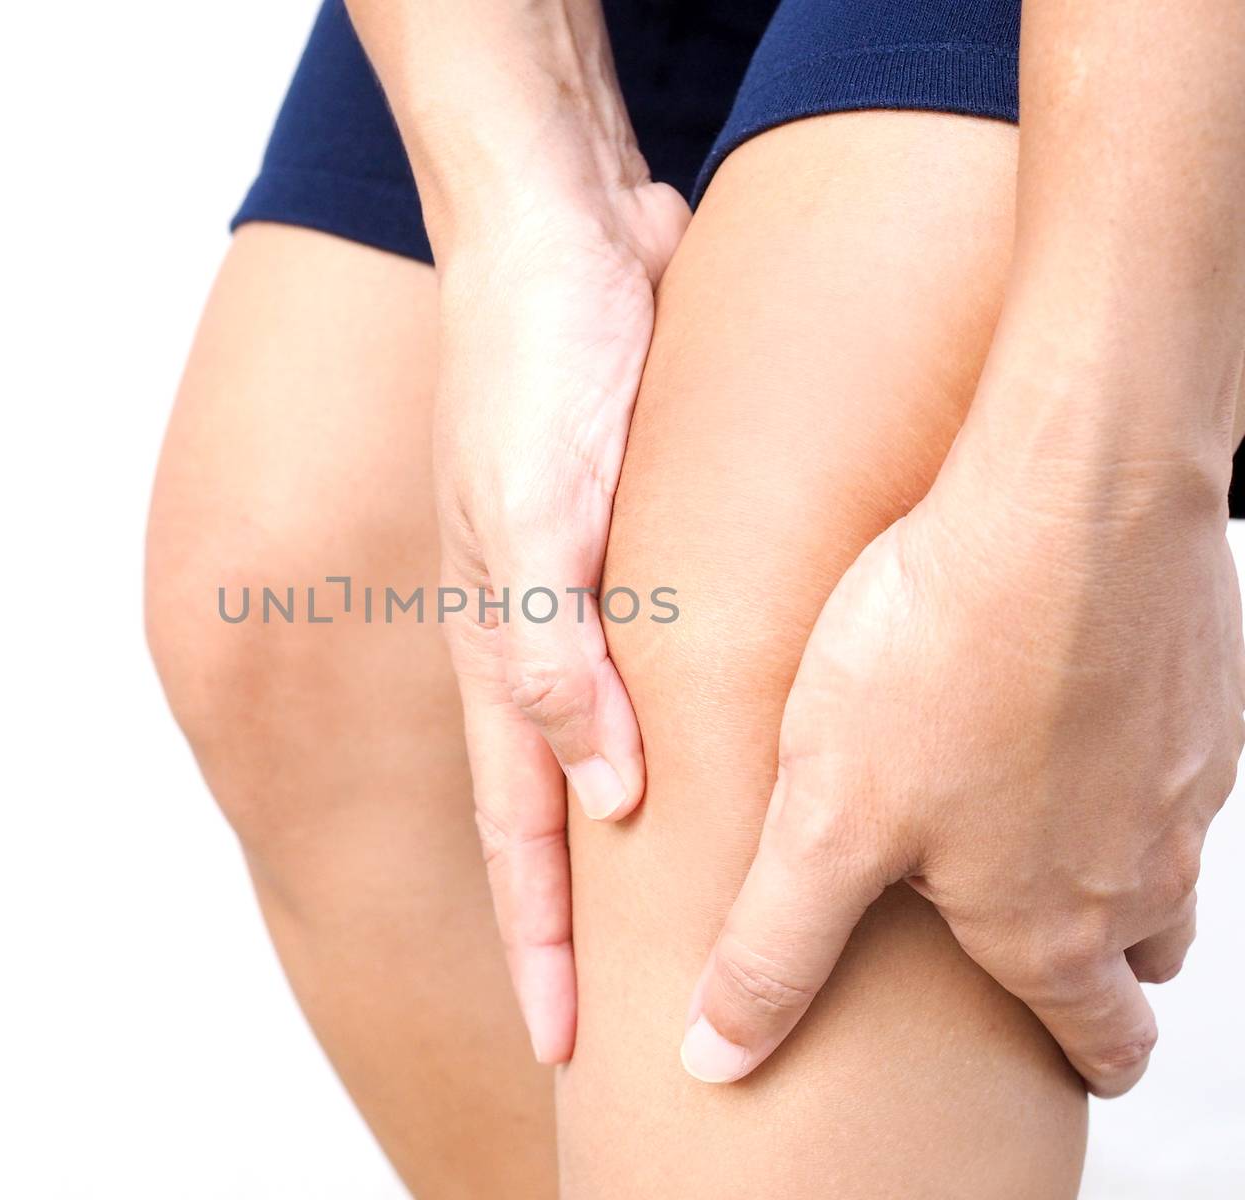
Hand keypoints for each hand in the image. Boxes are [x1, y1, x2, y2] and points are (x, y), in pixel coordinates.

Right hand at [436, 177, 687, 1062]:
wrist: (557, 233)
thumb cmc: (531, 368)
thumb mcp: (533, 517)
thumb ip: (554, 658)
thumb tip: (606, 797)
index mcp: (498, 649)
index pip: (521, 833)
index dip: (542, 943)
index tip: (567, 1045)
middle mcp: (534, 640)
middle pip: (552, 817)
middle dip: (571, 928)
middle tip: (602, 1021)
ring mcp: (581, 597)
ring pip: (601, 756)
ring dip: (619, 851)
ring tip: (658, 925)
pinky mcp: (632, 548)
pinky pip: (647, 673)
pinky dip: (665, 744)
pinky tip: (706, 763)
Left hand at [680, 371, 1244, 1095]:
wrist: (1069, 498)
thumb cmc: (942, 660)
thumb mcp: (827, 822)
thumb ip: (776, 947)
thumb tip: (717, 1059)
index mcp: (1056, 925)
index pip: (1102, 1038)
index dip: (1088, 1061)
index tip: (1076, 1070)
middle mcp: (1145, 866)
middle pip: (1142, 956)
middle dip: (1103, 975)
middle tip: (1050, 961)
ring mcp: (1184, 775)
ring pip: (1163, 858)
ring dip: (1114, 867)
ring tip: (1041, 838)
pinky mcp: (1195, 686)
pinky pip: (1168, 757)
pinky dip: (1123, 764)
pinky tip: (1060, 715)